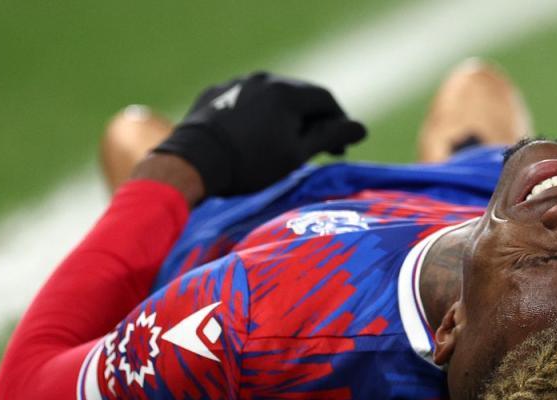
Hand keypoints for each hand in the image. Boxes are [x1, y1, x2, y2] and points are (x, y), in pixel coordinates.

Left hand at [154, 72, 365, 196]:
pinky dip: (259, 114)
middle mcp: (264, 79)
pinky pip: (247, 100)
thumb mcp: (296, 155)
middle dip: (313, 119)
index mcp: (288, 93)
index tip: (341, 147)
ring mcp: (238, 83)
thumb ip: (330, 138)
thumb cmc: (251, 163)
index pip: (326, 100)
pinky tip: (254, 136)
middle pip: (300, 95)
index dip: (339, 122)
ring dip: (286, 116)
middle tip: (316, 147)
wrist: (195, 161)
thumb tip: (361, 128)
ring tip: (284, 142)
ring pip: (272, 96)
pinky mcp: (216, 93)